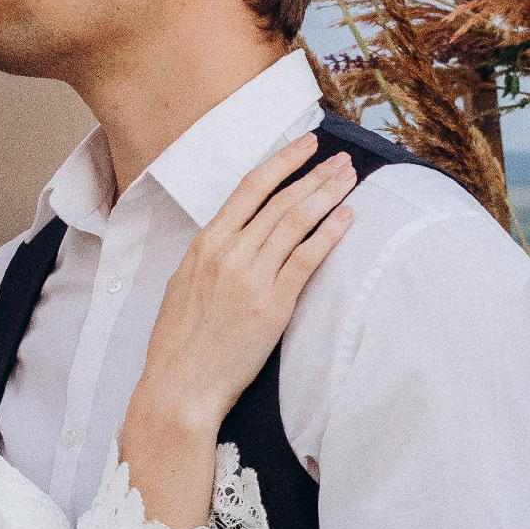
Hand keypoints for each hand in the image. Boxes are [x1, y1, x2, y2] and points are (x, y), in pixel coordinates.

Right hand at [119, 135, 354, 526]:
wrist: (181, 385)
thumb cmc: (180, 342)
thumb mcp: (185, 284)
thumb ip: (211, 256)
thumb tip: (236, 236)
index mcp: (204, 244)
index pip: (250, 187)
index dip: (282, 160)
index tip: (306, 143)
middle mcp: (228, 253)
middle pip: (281, 200)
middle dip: (316, 174)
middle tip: (342, 159)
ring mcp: (251, 277)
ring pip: (296, 222)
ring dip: (327, 195)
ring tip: (350, 178)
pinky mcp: (272, 305)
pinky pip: (307, 259)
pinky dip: (329, 233)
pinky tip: (348, 216)